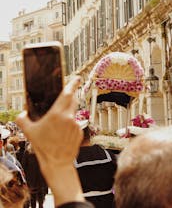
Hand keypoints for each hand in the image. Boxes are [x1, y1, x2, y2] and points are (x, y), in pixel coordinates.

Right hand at [16, 77, 84, 205]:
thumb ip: (22, 120)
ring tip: (58, 125)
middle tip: (66, 97)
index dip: (72, 84)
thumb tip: (21, 113)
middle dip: (70, 97)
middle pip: (72, 100)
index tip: (77, 78)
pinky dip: (70, 124)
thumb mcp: (29, 132)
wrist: (57, 163)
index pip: (67, 94)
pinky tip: (63, 133)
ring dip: (68, 113)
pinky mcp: (80, 131)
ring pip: (73, 112)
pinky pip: (75, 123)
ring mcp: (76, 124)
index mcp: (57, 114)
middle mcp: (68, 117)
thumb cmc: (43, 147)